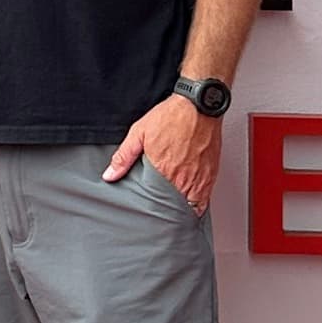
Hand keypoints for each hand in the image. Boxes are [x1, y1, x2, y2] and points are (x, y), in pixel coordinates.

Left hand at [106, 90, 222, 212]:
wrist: (199, 104)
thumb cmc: (172, 116)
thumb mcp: (140, 133)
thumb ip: (124, 156)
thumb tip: (110, 175)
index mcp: (164, 171)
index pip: (157, 204)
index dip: (152, 212)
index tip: (148, 215)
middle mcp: (184, 178)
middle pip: (175, 209)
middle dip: (167, 214)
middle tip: (160, 217)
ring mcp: (200, 178)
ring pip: (192, 207)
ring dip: (183, 211)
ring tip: (174, 214)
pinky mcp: (211, 174)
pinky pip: (205, 199)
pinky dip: (198, 204)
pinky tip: (190, 203)